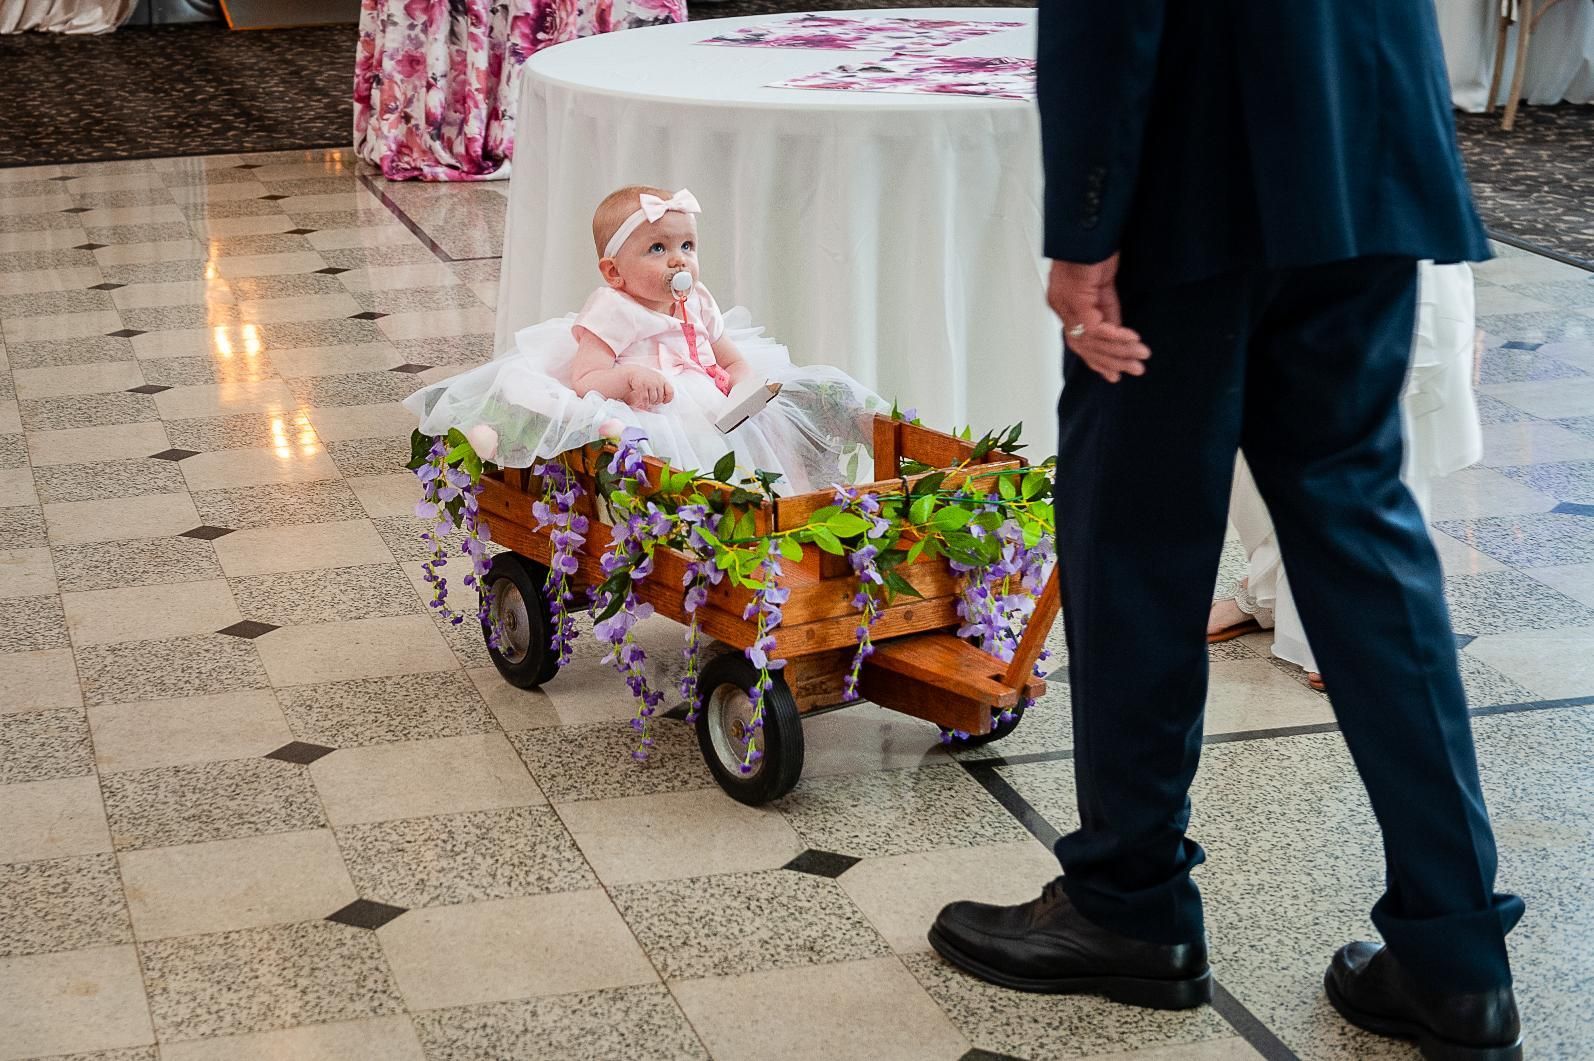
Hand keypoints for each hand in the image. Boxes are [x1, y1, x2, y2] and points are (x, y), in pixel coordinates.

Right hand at [625, 366, 673, 408]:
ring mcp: (650, 383)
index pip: (670, 391)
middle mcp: (657, 381)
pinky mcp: (642, 386)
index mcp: (662, 379)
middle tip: (653, 402)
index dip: (668, 399)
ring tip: (648, 401)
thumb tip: (665, 399)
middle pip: (660, 398)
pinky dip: (645, 403)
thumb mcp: (656, 378)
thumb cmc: (646, 377)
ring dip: (650, 402)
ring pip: (653, 399)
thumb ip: (662, 386)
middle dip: (656, 402)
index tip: (664, 401)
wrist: (633, 371)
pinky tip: (644, 402)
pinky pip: (645, 399)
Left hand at [1048, 256, 1150, 382]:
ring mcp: (1065, 303)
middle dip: (1110, 361)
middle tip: (1134, 370)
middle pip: (1084, 346)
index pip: (1079, 341)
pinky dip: (1115, 336)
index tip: (1115, 374)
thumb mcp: (1103, 285)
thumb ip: (1107, 310)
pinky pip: (1095, 328)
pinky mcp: (1075, 298)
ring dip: (1118, 351)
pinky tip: (1131, 340)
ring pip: (1091, 341)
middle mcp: (1060, 306)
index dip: (1098, 360)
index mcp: (1064, 304)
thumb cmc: (1093, 247)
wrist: (1087, 224)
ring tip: (1140, 357)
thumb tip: (1116, 335)